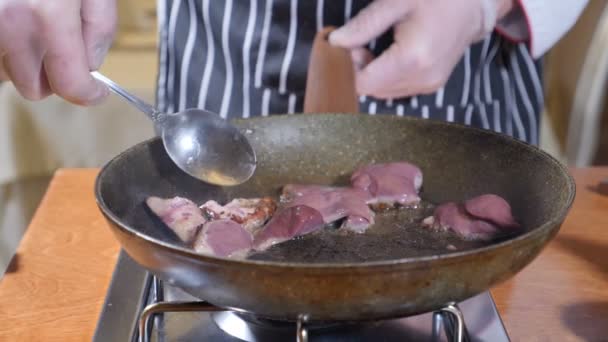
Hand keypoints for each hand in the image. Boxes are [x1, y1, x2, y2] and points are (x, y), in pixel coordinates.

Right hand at [0, 0, 116, 104]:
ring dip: (28, 63)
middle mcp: (8, 23)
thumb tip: (92, 65)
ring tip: (40, 29)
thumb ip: (100, 27)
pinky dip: (10, 48)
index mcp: (47, 14)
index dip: (89, 94)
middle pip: (34, 88)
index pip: (69, 84)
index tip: (98, 92)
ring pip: (11, 74)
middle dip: (54, 78)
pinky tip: (24, 26)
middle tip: (67, 51)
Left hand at [329, 0, 514, 98]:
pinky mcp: (430, 86)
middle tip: (358, 44)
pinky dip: (385, 77)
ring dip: (371, 75)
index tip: (345, 47)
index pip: (363, 83)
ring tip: (375, 47)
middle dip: (359, 70)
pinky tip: (389, 56)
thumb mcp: (396, 2)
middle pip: (371, 90)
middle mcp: (421, 79)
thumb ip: (364, 25)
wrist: (474, 4)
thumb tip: (335, 43)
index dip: (348, 68)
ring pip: (382, 92)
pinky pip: (396, 89)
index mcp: (412, 59)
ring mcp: (428, 86)